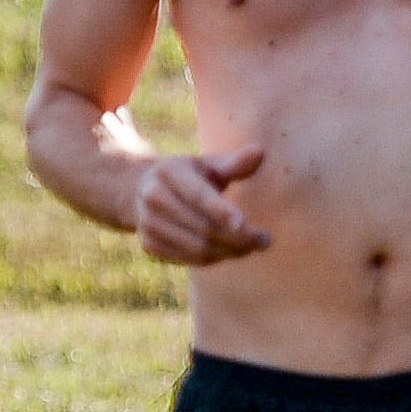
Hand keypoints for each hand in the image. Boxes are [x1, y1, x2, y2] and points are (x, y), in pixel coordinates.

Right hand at [131, 147, 269, 264]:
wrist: (144, 191)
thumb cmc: (190, 175)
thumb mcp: (208, 164)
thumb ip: (234, 163)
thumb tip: (260, 152)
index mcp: (168, 171)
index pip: (198, 195)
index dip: (221, 211)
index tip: (244, 224)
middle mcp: (152, 197)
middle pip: (203, 227)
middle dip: (238, 237)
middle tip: (265, 241)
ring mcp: (148, 223)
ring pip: (198, 247)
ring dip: (230, 251)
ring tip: (252, 246)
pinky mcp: (150, 245)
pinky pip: (190, 259)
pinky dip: (215, 258)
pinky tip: (230, 251)